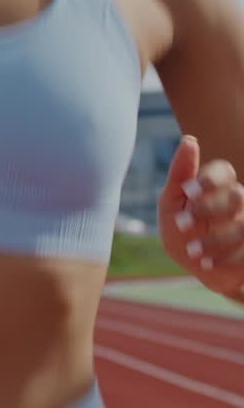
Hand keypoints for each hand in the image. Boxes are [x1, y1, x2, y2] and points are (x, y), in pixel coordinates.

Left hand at [158, 135, 243, 303]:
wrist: (195, 267)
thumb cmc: (181, 228)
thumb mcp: (172, 202)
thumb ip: (179, 173)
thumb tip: (190, 140)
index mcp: (219, 186)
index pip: (224, 172)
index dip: (208, 180)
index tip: (187, 191)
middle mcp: (239, 203)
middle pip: (236, 197)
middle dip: (209, 210)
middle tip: (182, 224)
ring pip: (243, 228)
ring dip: (215, 240)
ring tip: (192, 251)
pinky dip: (227, 259)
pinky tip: (206, 265)